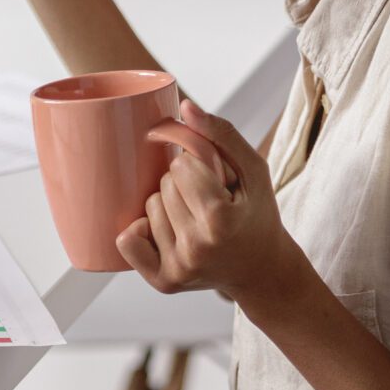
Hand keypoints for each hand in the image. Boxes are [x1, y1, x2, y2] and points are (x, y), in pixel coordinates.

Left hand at [116, 99, 302, 312]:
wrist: (262, 270)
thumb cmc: (257, 215)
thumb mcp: (253, 171)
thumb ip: (222, 135)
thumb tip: (185, 107)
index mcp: (220, 221)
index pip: (181, 168)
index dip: (199, 168)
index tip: (217, 182)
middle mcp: (197, 249)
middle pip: (163, 188)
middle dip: (183, 186)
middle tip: (207, 202)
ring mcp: (178, 269)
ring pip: (148, 208)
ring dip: (167, 205)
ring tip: (195, 218)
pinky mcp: (164, 282)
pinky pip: (128, 241)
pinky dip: (141, 230)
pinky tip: (168, 231)